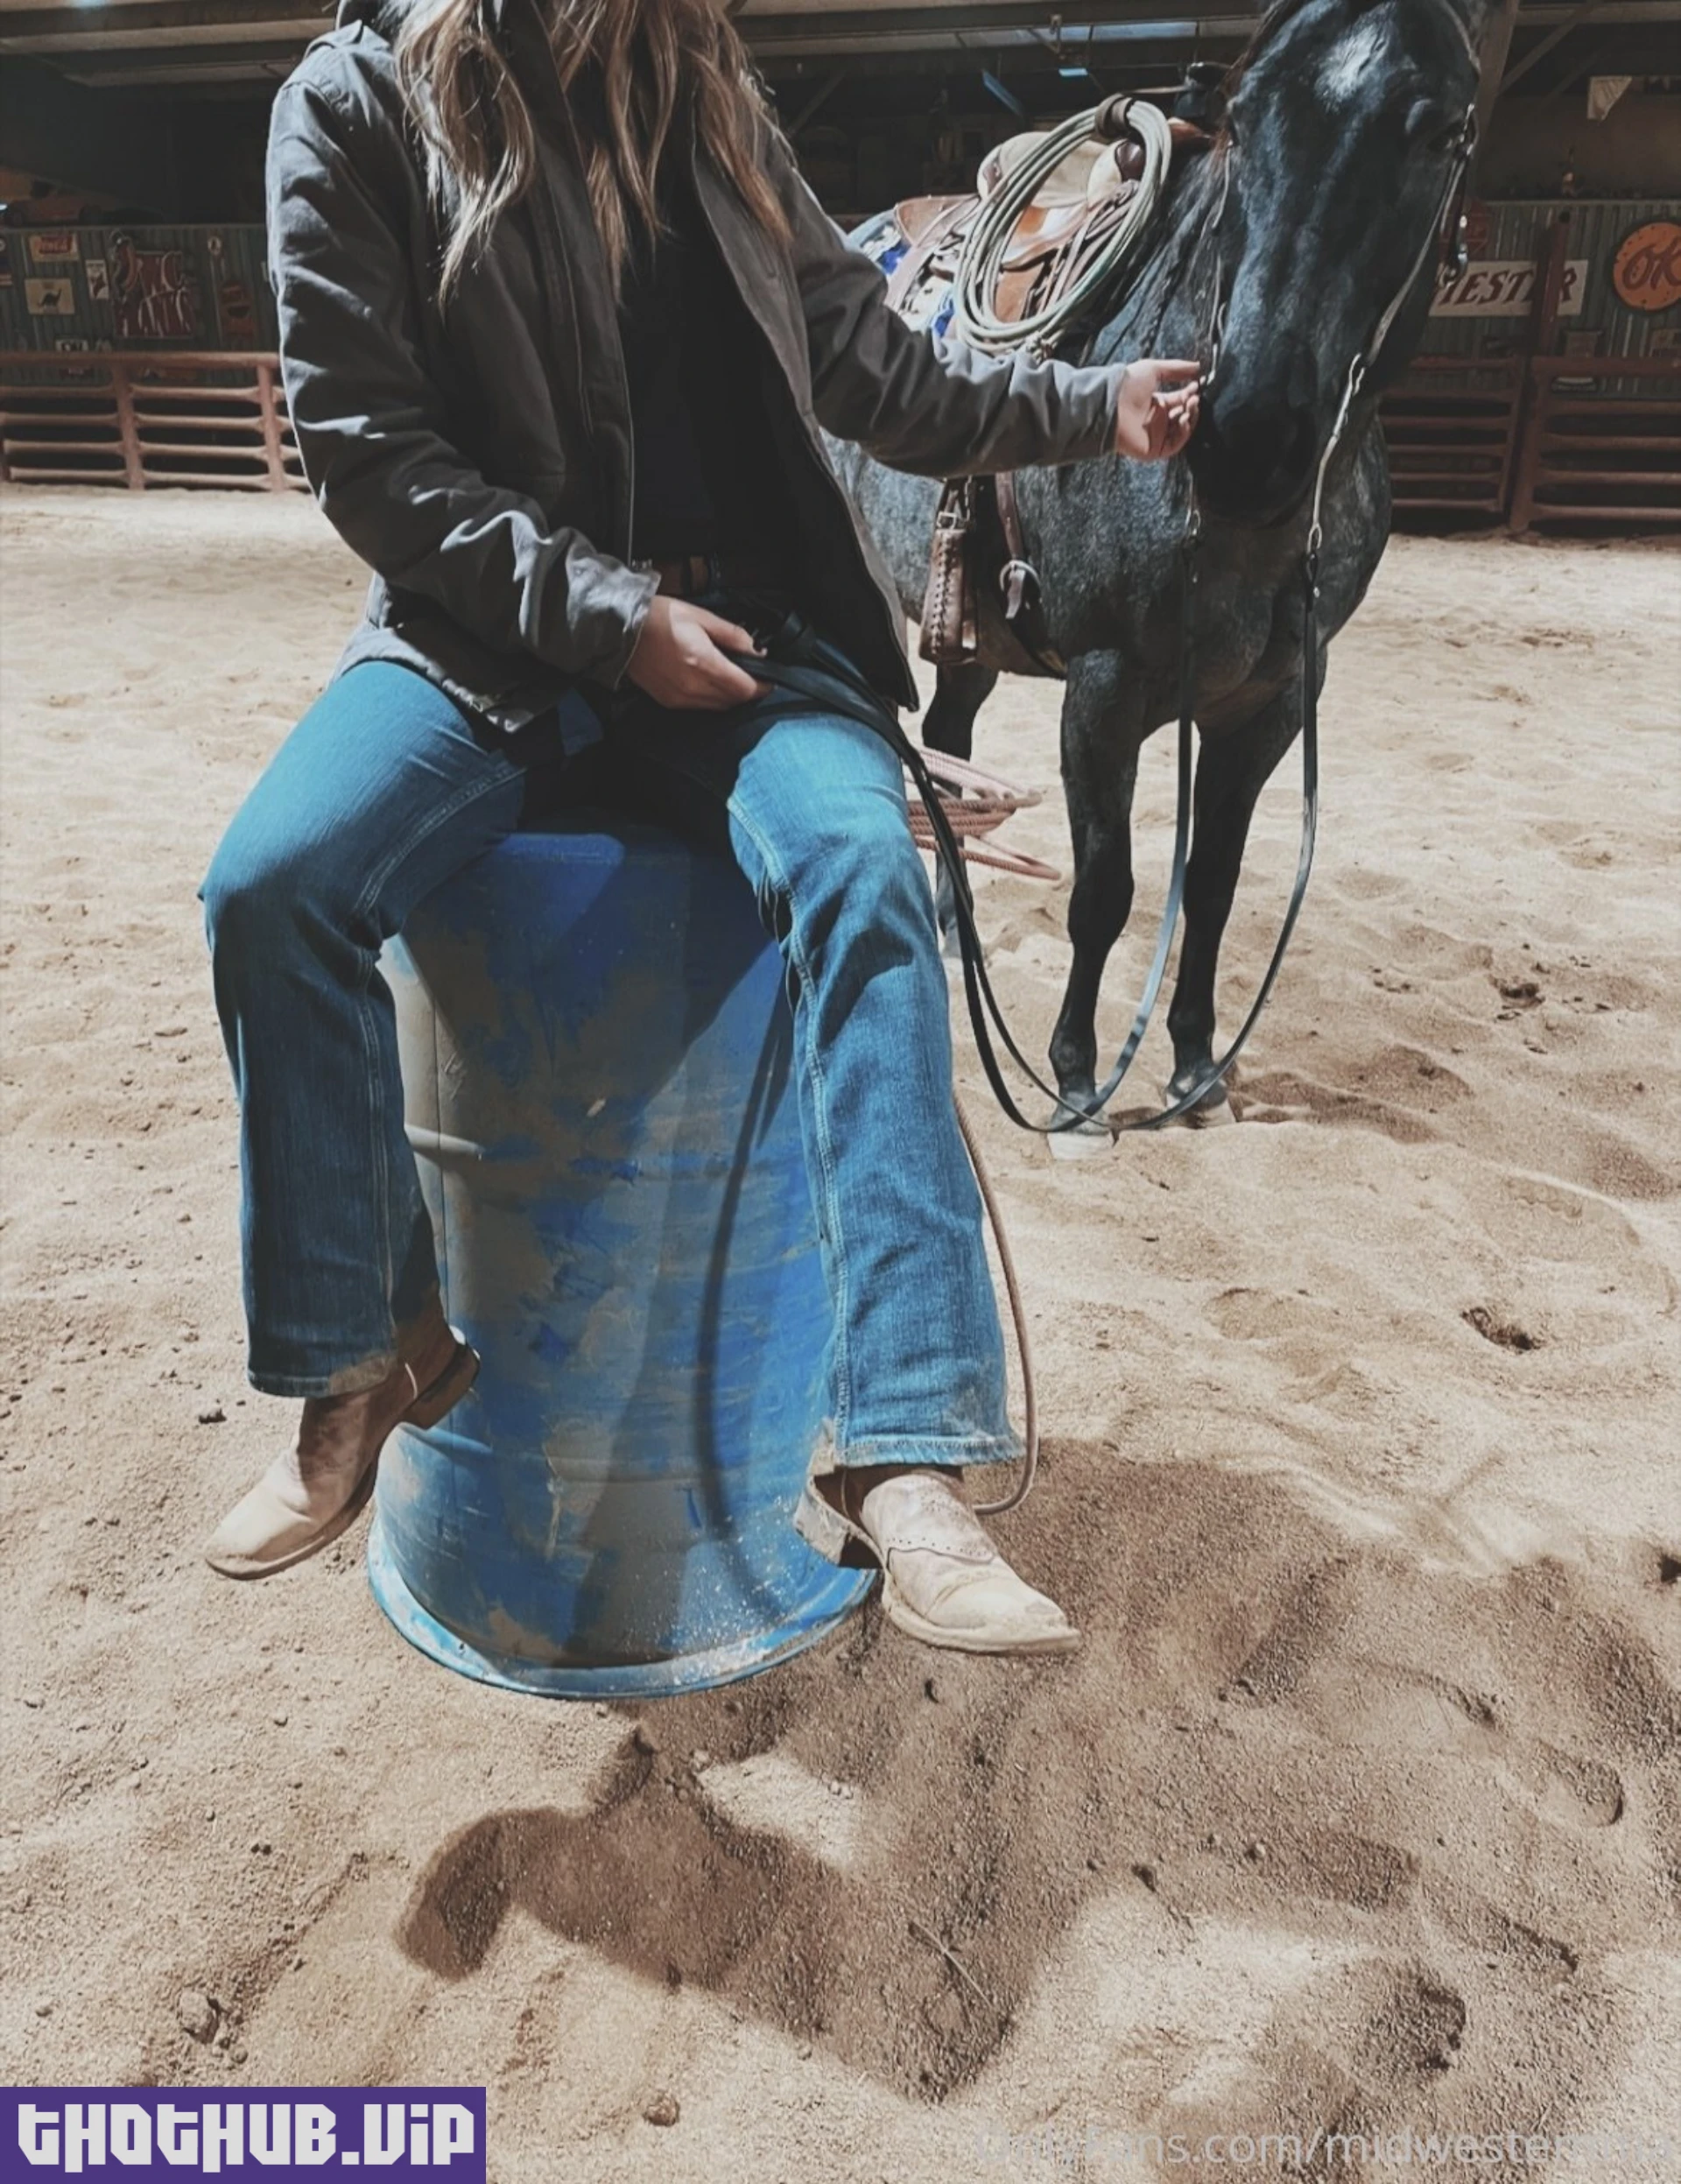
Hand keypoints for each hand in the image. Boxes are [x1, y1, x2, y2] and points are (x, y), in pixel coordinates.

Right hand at [624, 596, 770, 709]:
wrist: (622, 630)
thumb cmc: (658, 618)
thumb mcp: (701, 617)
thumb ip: (733, 635)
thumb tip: (756, 650)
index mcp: (703, 663)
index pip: (745, 688)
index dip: (761, 685)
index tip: (767, 677)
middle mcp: (693, 686)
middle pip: (734, 701)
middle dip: (747, 690)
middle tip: (751, 674)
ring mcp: (680, 698)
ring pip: (719, 707)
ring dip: (730, 695)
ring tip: (730, 676)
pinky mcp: (670, 702)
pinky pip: (701, 707)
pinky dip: (711, 698)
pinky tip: (709, 682)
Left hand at [1113, 360, 1201, 460]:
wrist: (1111, 404)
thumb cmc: (1127, 385)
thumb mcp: (1153, 369)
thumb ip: (1177, 368)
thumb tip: (1198, 366)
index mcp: (1155, 402)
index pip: (1179, 400)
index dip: (1189, 394)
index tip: (1197, 385)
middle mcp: (1156, 420)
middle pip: (1183, 415)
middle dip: (1191, 406)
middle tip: (1194, 397)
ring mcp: (1156, 435)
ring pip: (1181, 431)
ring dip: (1190, 418)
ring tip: (1190, 405)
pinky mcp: (1154, 449)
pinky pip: (1175, 444)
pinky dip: (1183, 433)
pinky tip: (1184, 419)